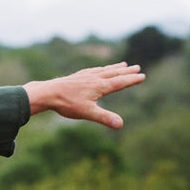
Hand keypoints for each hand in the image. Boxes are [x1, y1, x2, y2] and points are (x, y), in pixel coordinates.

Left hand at [24, 62, 144, 129]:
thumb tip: (121, 125)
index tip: (142, 76)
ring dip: (114, 68)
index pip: (120, 82)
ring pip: (103, 70)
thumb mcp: (88, 113)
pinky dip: (100, 69)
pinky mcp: (76, 77)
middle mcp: (94, 78)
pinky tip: (97, 69)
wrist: (48, 93)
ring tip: (122, 64)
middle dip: (126, 71)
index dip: (132, 80)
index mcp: (99, 86)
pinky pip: (92, 70)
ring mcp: (84, 76)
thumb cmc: (67, 104)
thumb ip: (105, 118)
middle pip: (114, 73)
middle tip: (137, 67)